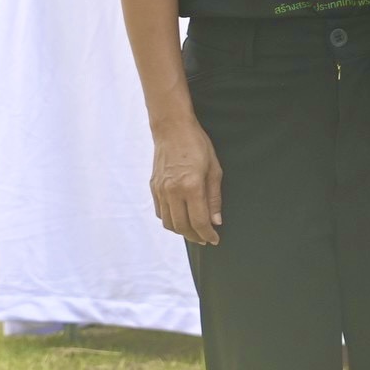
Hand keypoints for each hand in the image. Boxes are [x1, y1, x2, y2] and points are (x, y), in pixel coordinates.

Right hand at [150, 116, 223, 245]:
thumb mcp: (214, 169)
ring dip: (182, 231)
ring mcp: (160, 190)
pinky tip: (180, 219)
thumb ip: (214, 198)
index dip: (207, 234)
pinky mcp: (153, 187)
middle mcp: (172, 191)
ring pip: (168, 223)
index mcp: (191, 186)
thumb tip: (216, 221)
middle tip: (206, 238)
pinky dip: (170, 220)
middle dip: (195, 236)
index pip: (199, 221)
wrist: (172, 130)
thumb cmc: (197, 146)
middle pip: (182, 226)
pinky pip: (160, 212)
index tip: (215, 240)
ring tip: (194, 231)